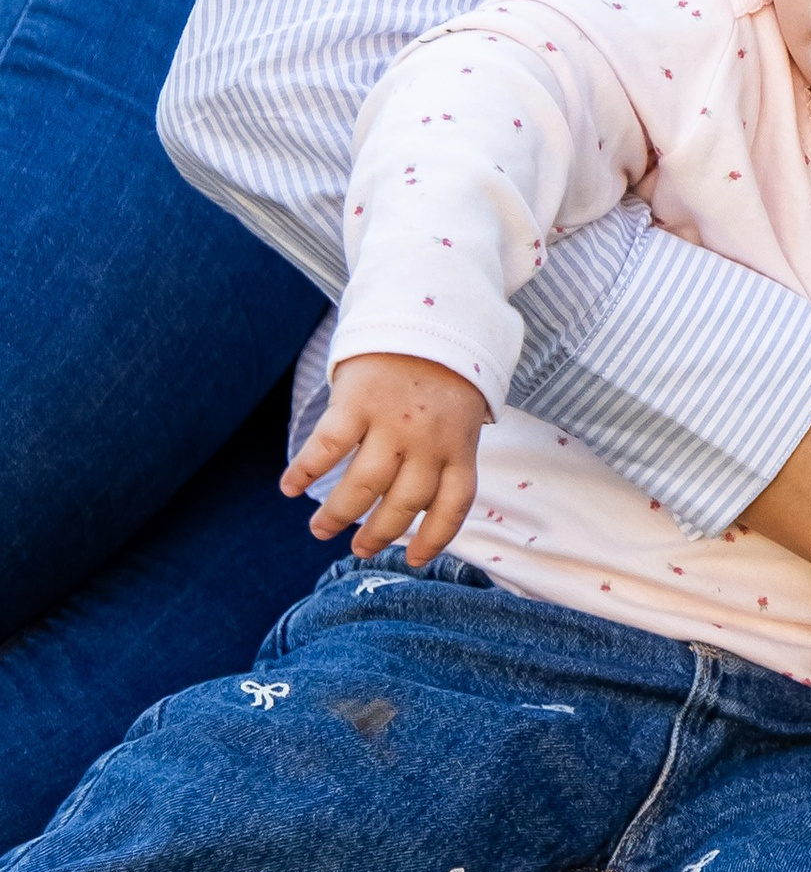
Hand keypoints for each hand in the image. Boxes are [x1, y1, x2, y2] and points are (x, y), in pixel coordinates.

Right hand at [282, 351, 490, 565]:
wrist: (426, 310)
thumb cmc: (441, 371)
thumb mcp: (460, 412)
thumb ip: (444, 451)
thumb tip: (416, 498)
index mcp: (460, 446)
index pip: (452, 506)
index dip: (434, 539)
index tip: (412, 561)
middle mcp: (429, 441)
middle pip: (403, 504)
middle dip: (377, 534)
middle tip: (357, 549)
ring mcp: (393, 422)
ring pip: (363, 486)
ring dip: (338, 515)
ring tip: (320, 530)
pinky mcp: (358, 401)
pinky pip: (328, 447)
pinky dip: (305, 471)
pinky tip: (289, 488)